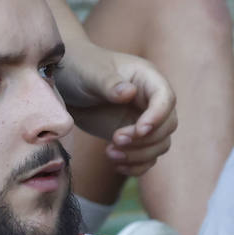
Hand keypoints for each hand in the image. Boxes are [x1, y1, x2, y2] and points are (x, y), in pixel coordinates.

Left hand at [55, 39, 176, 176]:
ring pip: (159, 144)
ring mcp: (143, 120)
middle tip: (116, 139)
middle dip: (145, 139)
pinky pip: (146, 157)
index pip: (165, 98)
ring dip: (139, 154)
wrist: (66, 83)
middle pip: (167, 125)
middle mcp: (150, 100)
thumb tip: (129, 92)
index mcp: (147, 78)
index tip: (139, 130)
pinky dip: (136, 165)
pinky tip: (116, 164)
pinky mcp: (133, 138)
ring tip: (110, 153)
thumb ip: (109, 82)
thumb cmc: (80, 68)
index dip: (158, 116)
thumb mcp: (91, 73)